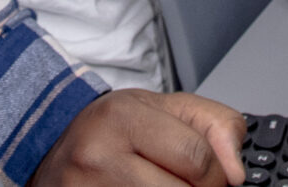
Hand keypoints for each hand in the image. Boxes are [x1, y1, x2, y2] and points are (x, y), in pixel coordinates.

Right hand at [29, 90, 247, 186]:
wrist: (53, 149)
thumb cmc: (111, 130)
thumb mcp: (163, 107)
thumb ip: (214, 125)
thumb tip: (235, 172)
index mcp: (123, 117)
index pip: (198, 159)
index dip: (215, 174)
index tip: (211, 175)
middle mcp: (98, 156)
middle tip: (182, 183)